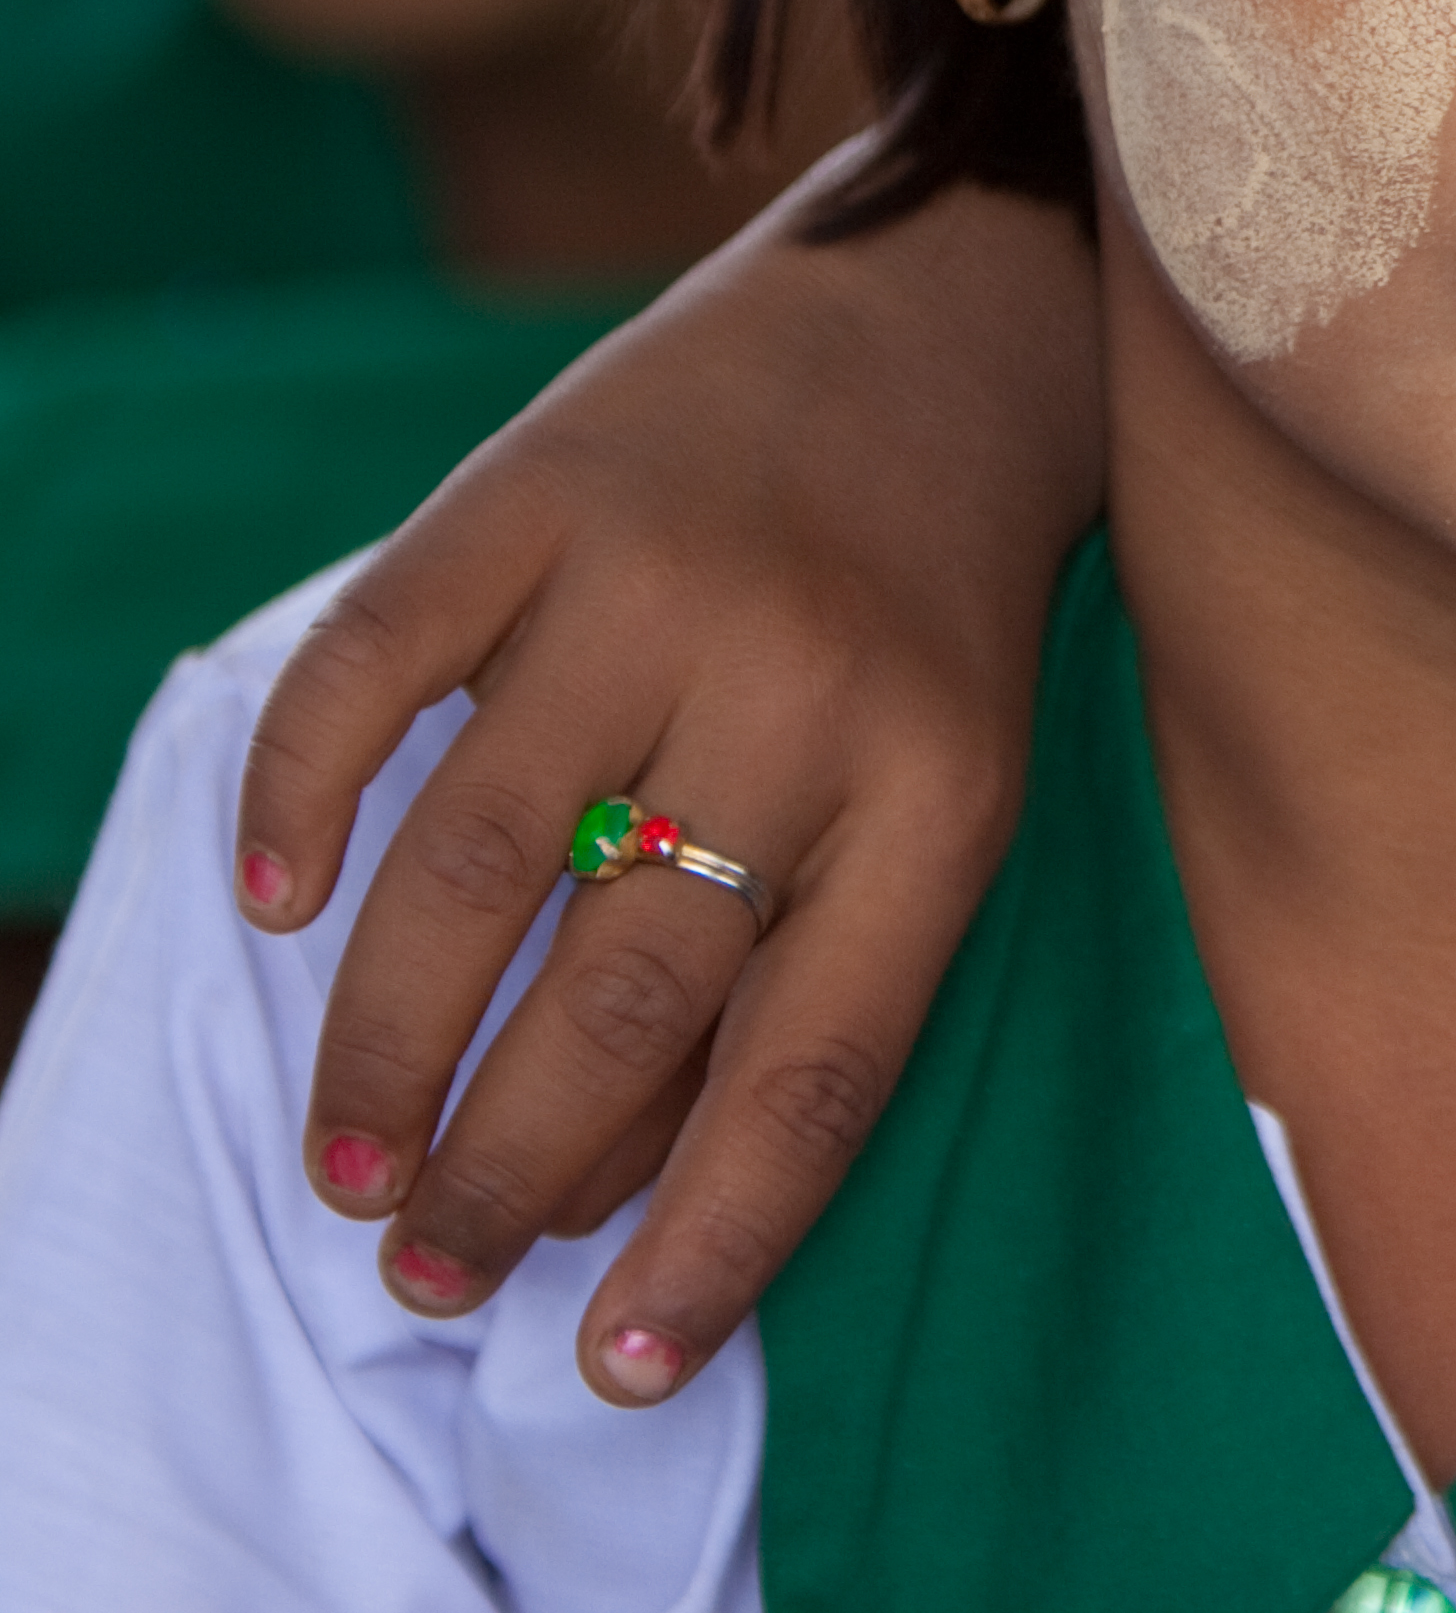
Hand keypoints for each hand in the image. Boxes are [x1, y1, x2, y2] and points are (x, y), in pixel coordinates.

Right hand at [231, 149, 1104, 1403]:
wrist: (954, 316)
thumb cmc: (935, 602)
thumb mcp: (949, 774)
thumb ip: (818, 945)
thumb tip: (629, 1185)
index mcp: (945, 789)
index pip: (817, 1063)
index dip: (713, 1235)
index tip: (620, 1364)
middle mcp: (808, 689)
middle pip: (629, 990)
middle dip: (509, 1164)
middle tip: (429, 1263)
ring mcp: (663, 581)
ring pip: (479, 866)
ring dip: (387, 1042)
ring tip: (350, 1162)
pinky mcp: (535, 488)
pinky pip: (375, 670)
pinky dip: (301, 802)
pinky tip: (276, 911)